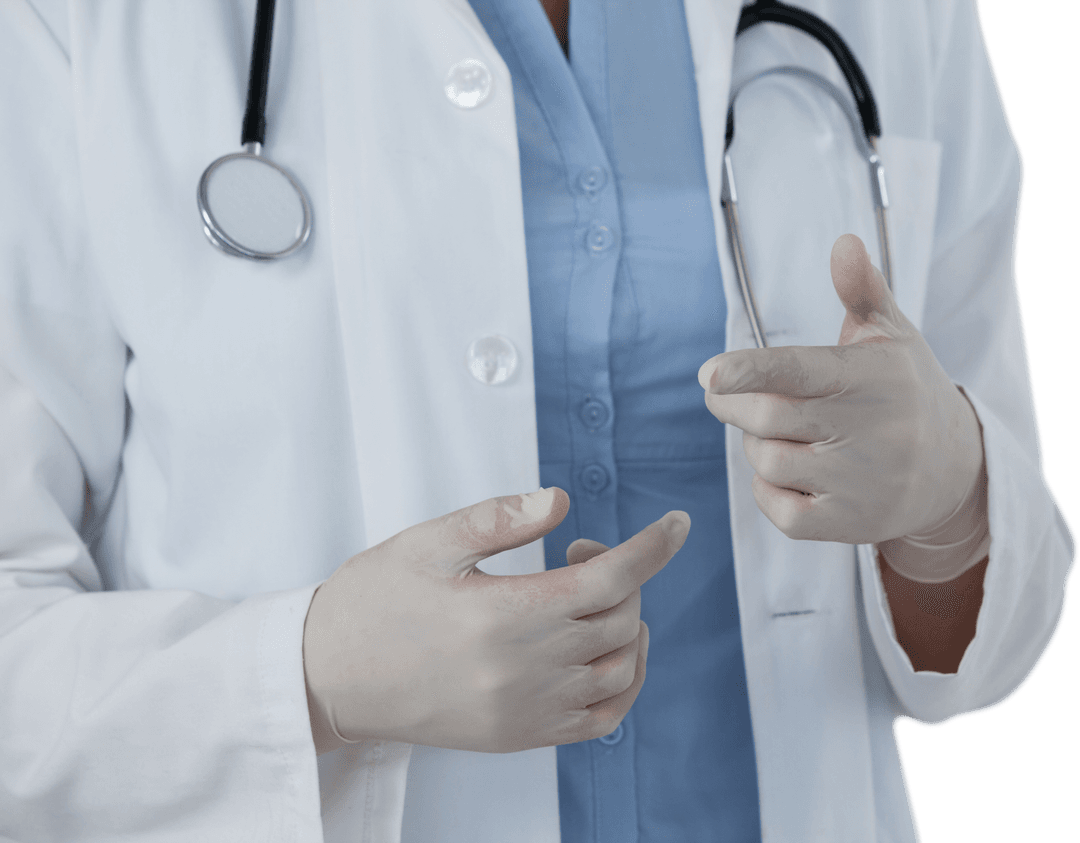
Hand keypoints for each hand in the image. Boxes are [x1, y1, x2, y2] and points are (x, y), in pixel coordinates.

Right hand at [302, 488, 689, 754]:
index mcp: (504, 615)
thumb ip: (498, 519)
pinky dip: (620, 684)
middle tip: (579, 553)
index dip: (653, 547)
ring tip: (588, 599)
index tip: (677, 524)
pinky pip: (600, 721)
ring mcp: (525, 712)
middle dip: (623, 577)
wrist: (327, 678)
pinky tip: (600, 653)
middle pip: (620, 620)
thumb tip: (560, 501)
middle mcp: (524, 671)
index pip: (609, 580)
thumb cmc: (372, 603)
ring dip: (626, 626)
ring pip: (621, 670)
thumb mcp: (427, 543)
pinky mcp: (518, 737)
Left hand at [697, 233, 983, 546]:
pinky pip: (777, 510)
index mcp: (869, 377)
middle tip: (725, 393)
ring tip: (779, 433)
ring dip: (755, 446)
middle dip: (732, 403)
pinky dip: (767, 491)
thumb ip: (862, 290)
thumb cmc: (905, 392)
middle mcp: (867, 431)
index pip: (799, 370)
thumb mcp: (892, 336)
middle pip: (766, 417)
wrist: (954, 472)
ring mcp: (858, 483)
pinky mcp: (847, 524)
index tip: (709, 372)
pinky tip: (790, 473)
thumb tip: (844, 242)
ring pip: (766, 461)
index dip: (750, 370)